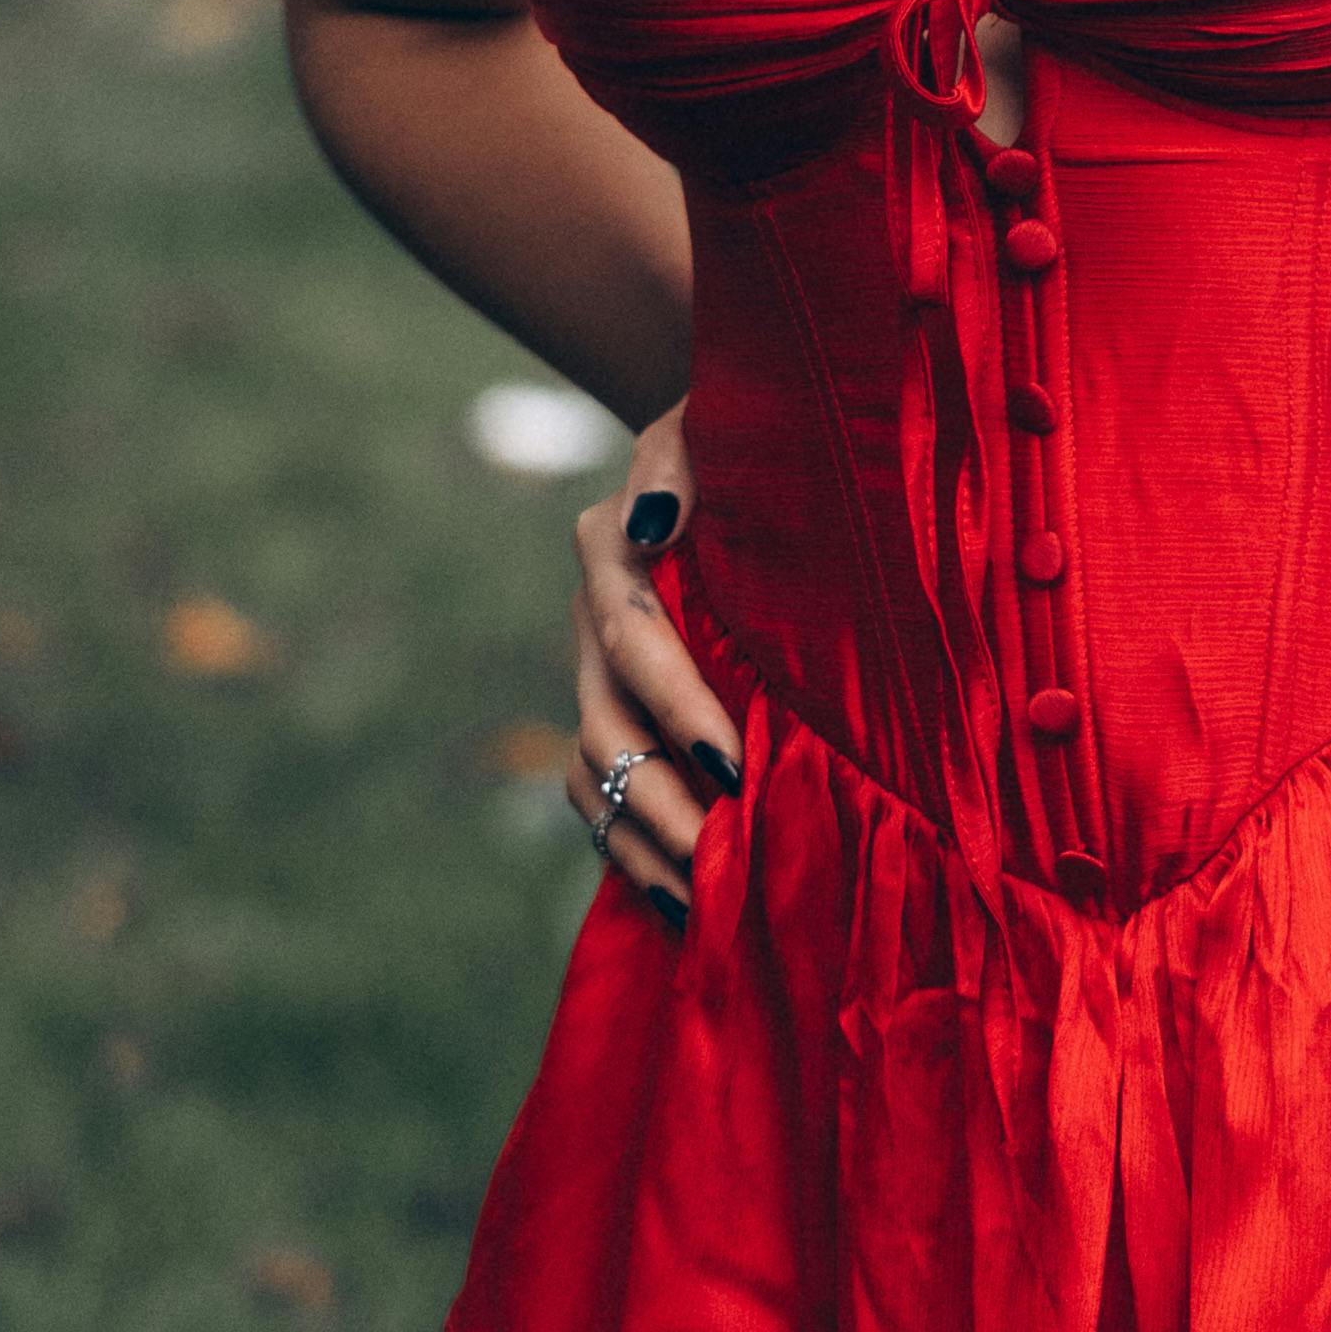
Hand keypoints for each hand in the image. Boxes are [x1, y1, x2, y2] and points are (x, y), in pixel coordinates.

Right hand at [567, 404, 742, 931]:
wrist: (726, 457)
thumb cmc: (738, 434)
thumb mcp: (710, 425)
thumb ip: (678, 464)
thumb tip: (655, 522)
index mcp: (613, 552)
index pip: (635, 641)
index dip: (679, 707)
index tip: (733, 768)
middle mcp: (591, 619)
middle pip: (606, 730)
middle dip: (662, 803)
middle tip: (724, 863)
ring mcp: (594, 672)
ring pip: (592, 774)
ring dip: (642, 843)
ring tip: (705, 906)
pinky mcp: (611, 711)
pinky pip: (598, 796)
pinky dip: (633, 851)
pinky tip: (685, 903)